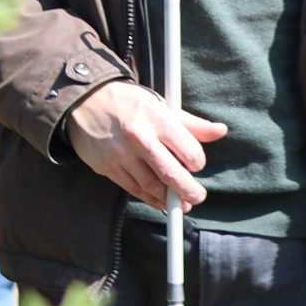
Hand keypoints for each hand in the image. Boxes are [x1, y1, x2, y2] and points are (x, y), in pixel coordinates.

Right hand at [64, 79, 226, 208]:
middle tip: (197, 197)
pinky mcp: (108, 168)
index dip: (197, 162)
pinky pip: (133, 189)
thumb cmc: (128, 102)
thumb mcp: (161, 105)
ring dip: (168, 199)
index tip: (197, 165)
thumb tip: (220, 131)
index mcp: (157, 119)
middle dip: (188, 190)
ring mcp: (121, 155)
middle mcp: (139, 138)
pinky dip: (149, 198)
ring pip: (151, 185)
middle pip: (170, 173)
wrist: (84, 102)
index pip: (188, 150)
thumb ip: (191, 123)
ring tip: (181, 203)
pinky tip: (160, 201)